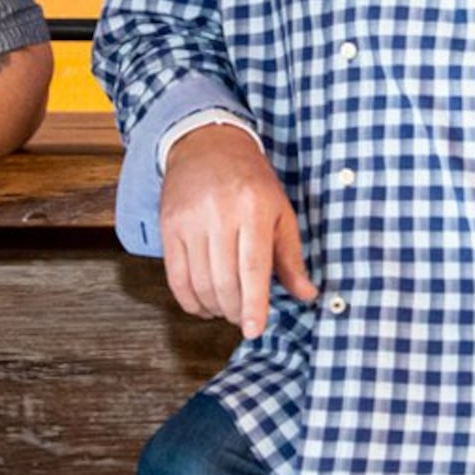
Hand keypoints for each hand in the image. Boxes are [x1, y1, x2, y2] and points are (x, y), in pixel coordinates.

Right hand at [159, 122, 308, 341]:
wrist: (207, 144)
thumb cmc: (250, 180)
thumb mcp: (281, 211)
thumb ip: (291, 256)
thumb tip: (306, 294)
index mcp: (254, 209)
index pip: (252, 268)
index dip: (253, 304)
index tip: (254, 329)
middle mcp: (219, 214)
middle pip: (224, 280)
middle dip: (234, 309)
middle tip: (243, 318)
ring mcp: (190, 221)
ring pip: (199, 282)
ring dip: (214, 307)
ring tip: (226, 310)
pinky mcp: (169, 227)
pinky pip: (175, 276)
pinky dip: (188, 300)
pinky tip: (202, 305)